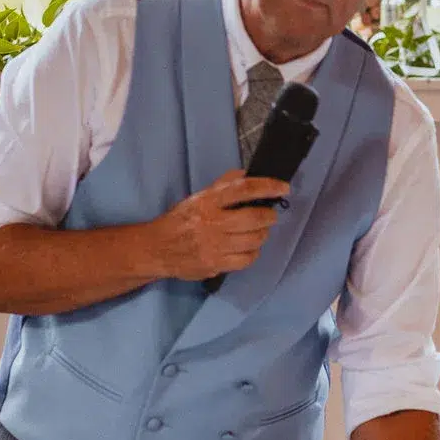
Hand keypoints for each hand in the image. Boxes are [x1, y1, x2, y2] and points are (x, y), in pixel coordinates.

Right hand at [145, 169, 290, 281]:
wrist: (157, 249)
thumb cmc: (181, 220)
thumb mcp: (198, 197)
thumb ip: (223, 186)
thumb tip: (247, 175)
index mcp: (207, 201)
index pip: (243, 189)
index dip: (267, 186)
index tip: (283, 187)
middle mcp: (211, 223)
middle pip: (254, 218)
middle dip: (268, 216)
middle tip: (268, 215)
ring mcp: (214, 246)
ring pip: (254, 240)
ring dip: (262, 234)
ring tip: (257, 232)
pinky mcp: (215, 264)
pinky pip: (247, 259)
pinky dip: (253, 253)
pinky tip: (247, 248)